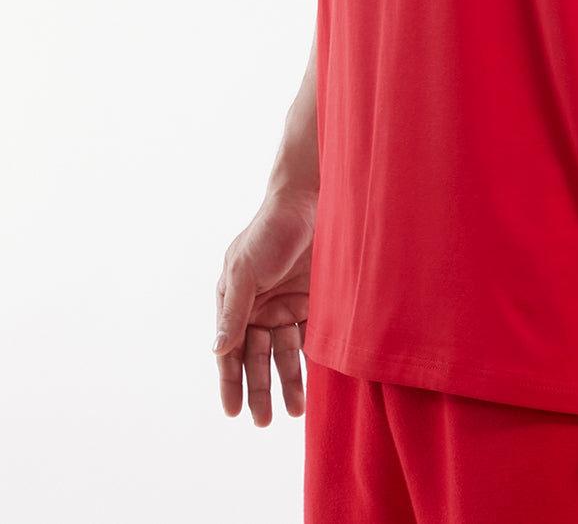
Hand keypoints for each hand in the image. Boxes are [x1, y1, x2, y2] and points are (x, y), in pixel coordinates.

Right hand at [214, 193, 315, 425]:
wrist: (311, 200)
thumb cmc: (269, 231)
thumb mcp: (245, 270)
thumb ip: (234, 311)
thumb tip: (217, 350)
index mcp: (235, 301)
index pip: (230, 350)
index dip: (231, 381)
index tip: (234, 413)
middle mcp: (260, 307)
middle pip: (257, 358)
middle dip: (260, 390)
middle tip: (265, 421)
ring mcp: (287, 304)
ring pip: (285, 353)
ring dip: (288, 381)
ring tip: (296, 410)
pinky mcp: (314, 301)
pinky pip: (310, 337)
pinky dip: (311, 360)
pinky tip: (316, 382)